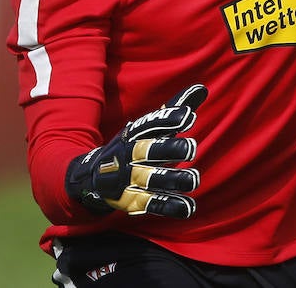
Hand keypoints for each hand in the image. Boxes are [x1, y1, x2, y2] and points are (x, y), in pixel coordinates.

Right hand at [65, 84, 207, 217]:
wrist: (93, 176)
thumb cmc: (131, 146)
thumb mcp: (148, 127)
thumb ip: (174, 110)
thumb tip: (202, 88)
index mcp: (134, 134)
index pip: (151, 124)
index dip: (168, 119)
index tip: (188, 116)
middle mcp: (129, 155)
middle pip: (148, 150)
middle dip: (169, 150)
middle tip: (190, 148)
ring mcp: (128, 178)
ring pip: (150, 179)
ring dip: (172, 180)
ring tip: (194, 179)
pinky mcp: (131, 200)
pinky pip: (152, 203)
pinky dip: (170, 206)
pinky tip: (188, 207)